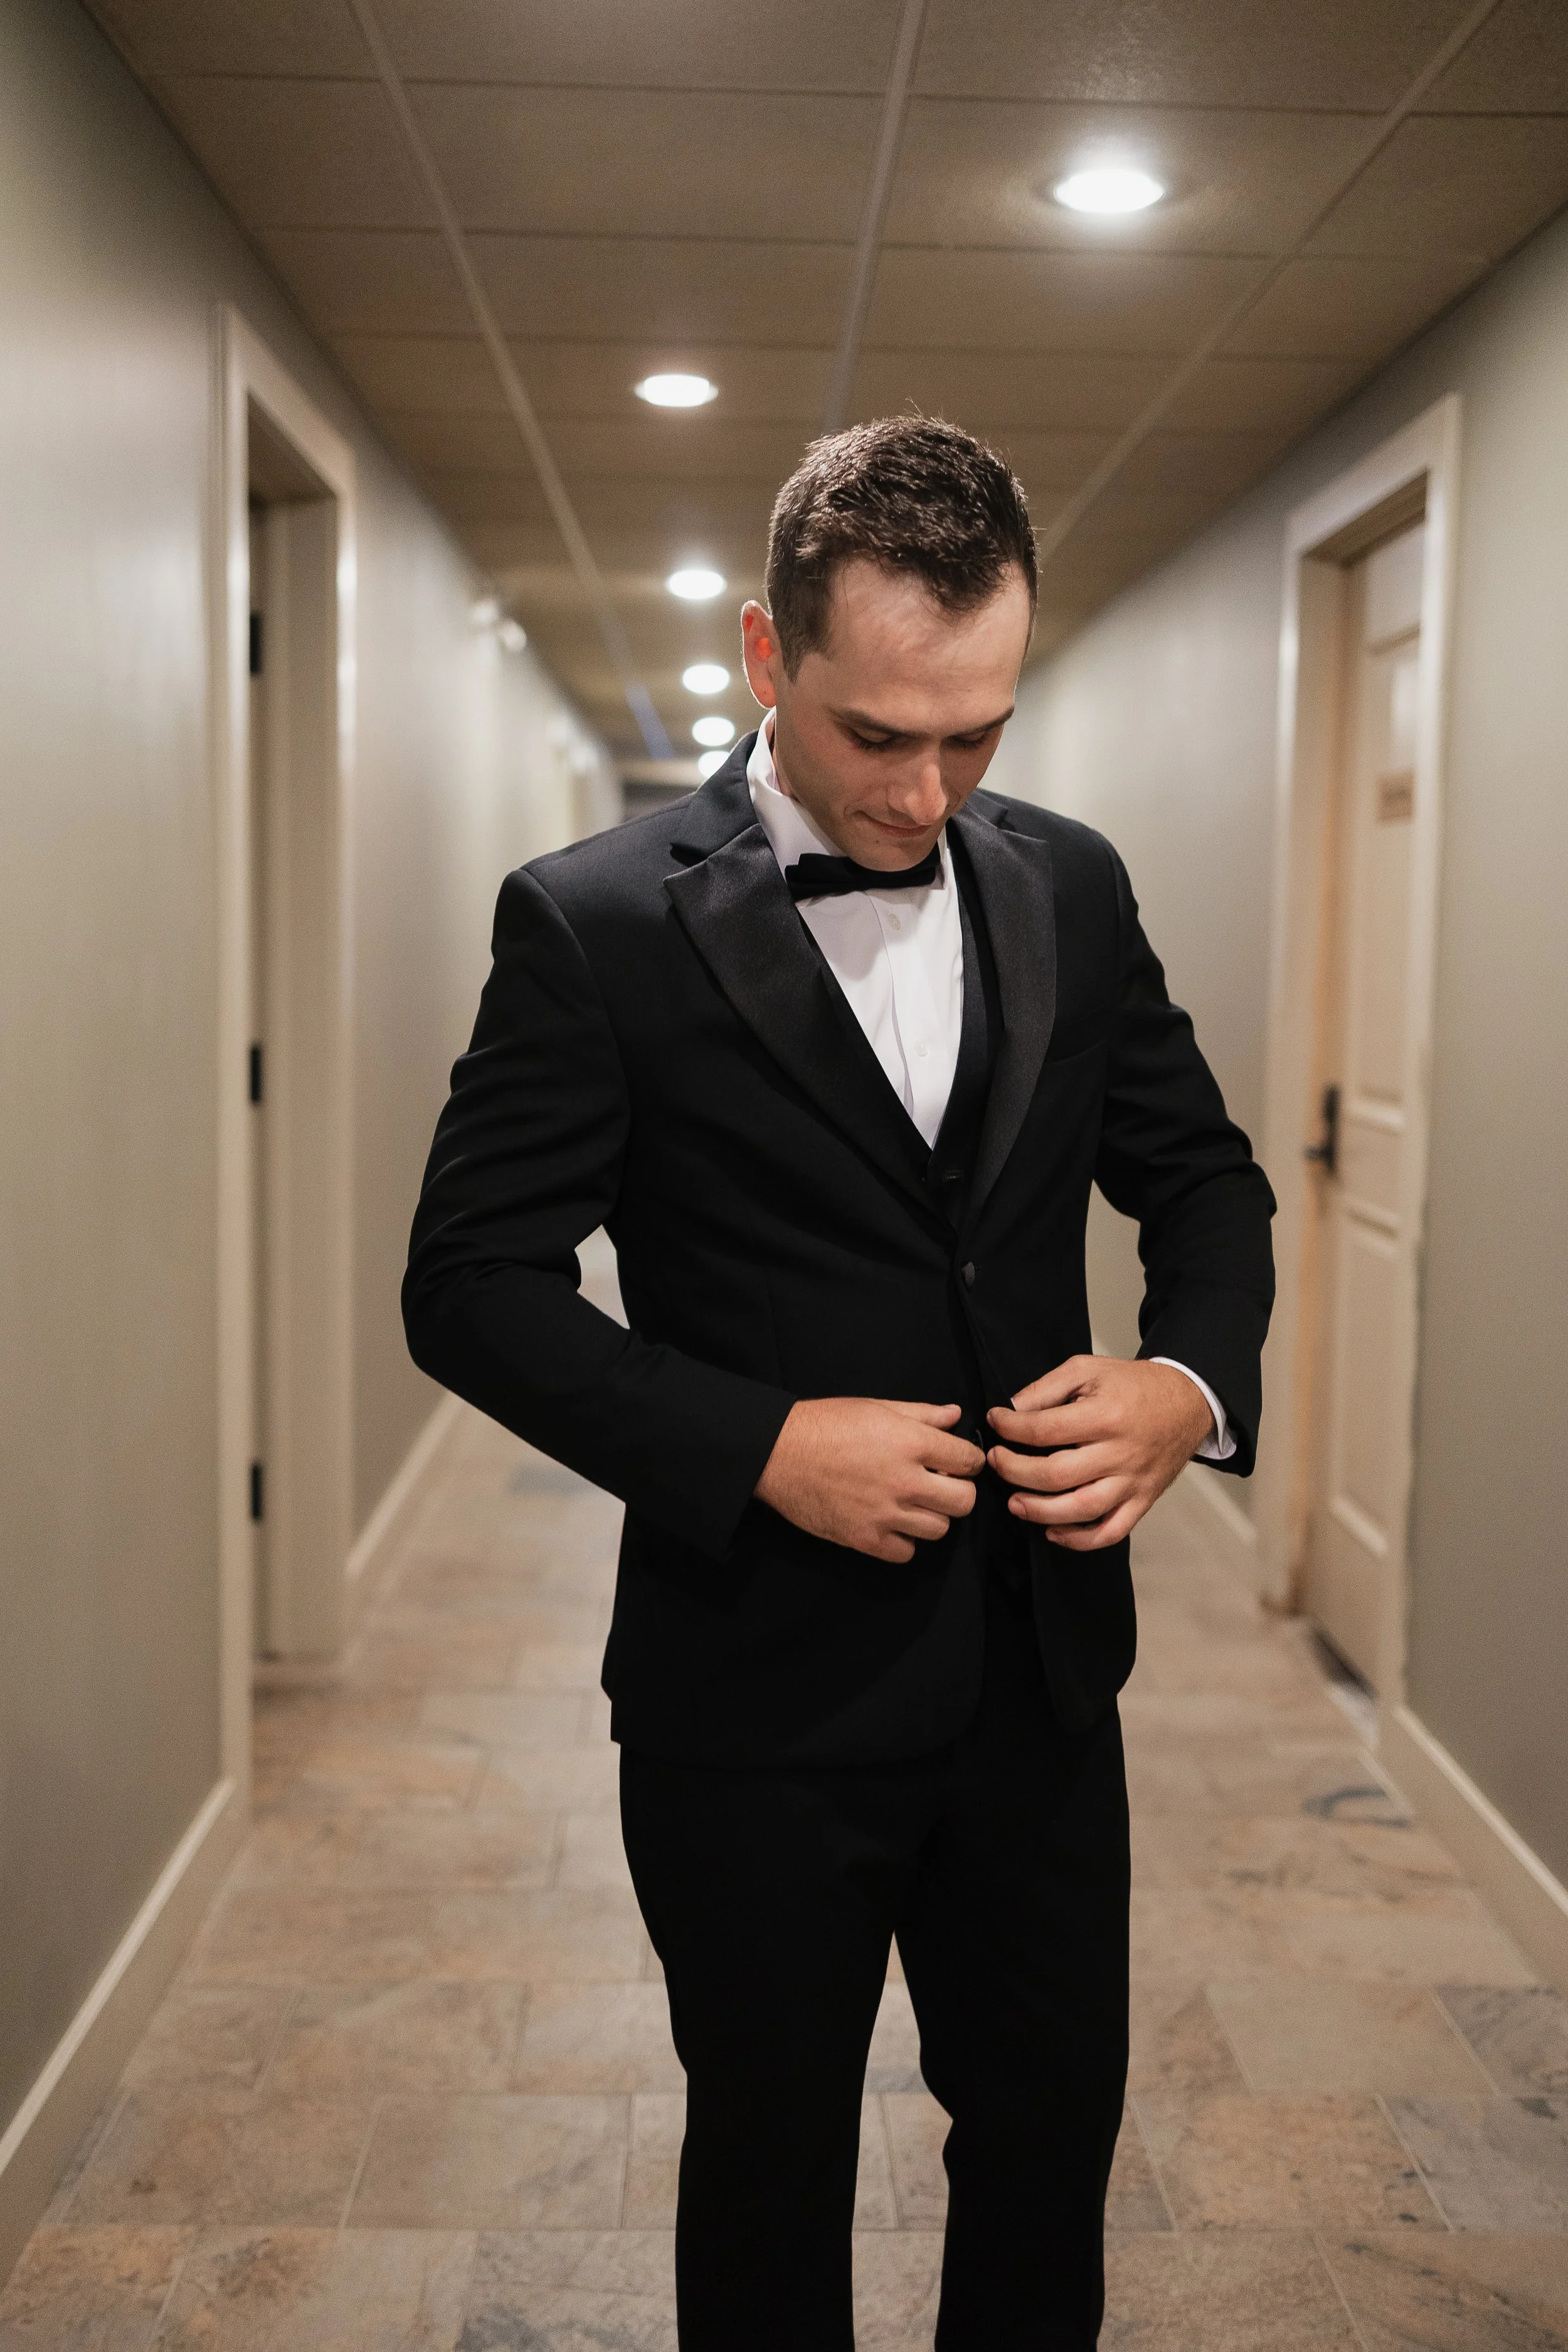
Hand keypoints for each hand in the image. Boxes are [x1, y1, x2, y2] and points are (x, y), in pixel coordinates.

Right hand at [756, 1398, 984, 1563]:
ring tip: (914, 1504)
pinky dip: (904, 1541)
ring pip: (939, 1529)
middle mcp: (905, 1481)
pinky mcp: (864, 1538)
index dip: (968, 1461)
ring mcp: (885, 1513)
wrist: (778, 1453)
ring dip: (932, 1517)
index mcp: (911, 1442)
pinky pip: (906, 1552)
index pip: (968, 1460)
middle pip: (964, 1502)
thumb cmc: (826, 1424)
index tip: (958, 1462)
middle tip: (941, 1486)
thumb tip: (955, 1415)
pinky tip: (891, 1523)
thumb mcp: (877, 1407)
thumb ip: (921, 1413)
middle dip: (959, 1492)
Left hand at [986, 1356, 1214, 1550]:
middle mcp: (1121, 1452)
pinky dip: (1080, 1540)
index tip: (996, 1422)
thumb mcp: (1089, 1369)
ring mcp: (1133, 1481)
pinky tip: (1053, 1531)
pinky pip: (1111, 1532)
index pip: (1045, 1429)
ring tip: (1014, 1503)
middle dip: (1016, 1471)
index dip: (1010, 1427)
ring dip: (1040, 1511)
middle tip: (995, 1462)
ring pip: (1081, 1509)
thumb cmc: (1134, 1385)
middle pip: (1058, 1474)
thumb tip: (1012, 1409)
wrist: (1187, 1402)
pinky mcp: (1143, 1501)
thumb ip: (1048, 1387)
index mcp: (1106, 1415)